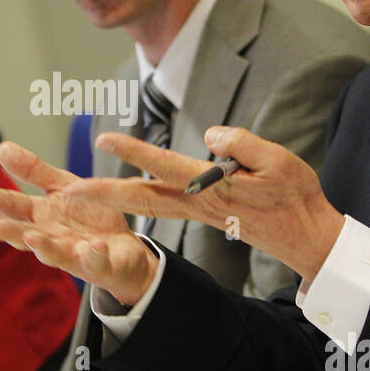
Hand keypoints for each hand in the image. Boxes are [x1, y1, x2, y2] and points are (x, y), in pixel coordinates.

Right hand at [0, 141, 158, 305]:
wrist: (123, 250)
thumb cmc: (86, 219)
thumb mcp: (62, 188)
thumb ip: (34, 172)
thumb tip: (2, 147)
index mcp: (41, 217)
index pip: (12, 207)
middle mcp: (52, 238)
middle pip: (26, 234)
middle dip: (10, 232)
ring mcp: (74, 255)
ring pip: (55, 254)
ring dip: (43, 247)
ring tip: (32, 238)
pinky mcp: (100, 266)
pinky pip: (96, 262)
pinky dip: (94, 256)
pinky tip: (94, 247)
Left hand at [64, 126, 344, 278]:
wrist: (305, 235)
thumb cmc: (295, 195)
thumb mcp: (280, 162)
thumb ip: (243, 144)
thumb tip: (211, 135)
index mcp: (213, 189)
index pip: (167, 167)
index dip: (135, 152)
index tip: (104, 140)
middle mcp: (198, 202)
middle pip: (142, 197)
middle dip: (102, 194)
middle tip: (64, 190)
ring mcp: (198, 210)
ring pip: (147, 202)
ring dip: (111, 197)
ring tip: (76, 193)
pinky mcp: (203, 211)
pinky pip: (162, 203)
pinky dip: (136, 197)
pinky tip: (119, 192)